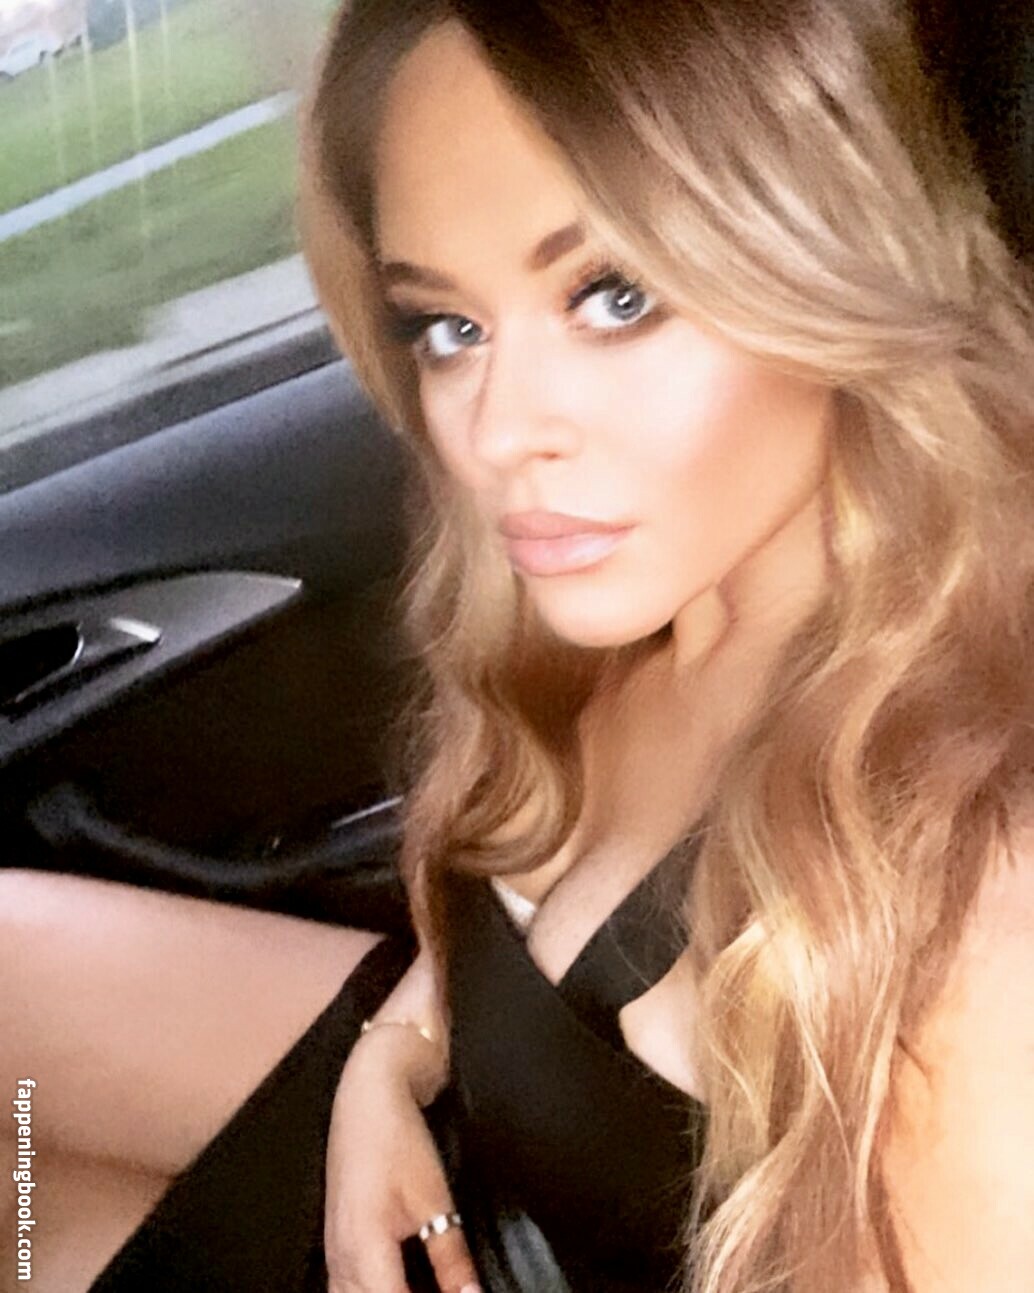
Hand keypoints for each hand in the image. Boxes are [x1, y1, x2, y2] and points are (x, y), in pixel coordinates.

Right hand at [325, 1027, 480, 1292]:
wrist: (366, 1098)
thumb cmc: (399, 1140)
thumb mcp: (436, 1199)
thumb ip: (451, 1259)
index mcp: (365, 1251)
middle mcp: (340, 1260)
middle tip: (442, 1290)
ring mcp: (332, 1252)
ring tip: (419, 1285)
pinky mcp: (334, 1243)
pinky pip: (343, 1289)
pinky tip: (396, 1283)